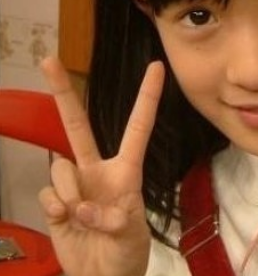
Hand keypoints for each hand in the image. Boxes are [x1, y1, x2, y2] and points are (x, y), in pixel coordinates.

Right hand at [38, 57, 163, 275]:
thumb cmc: (126, 252)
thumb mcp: (133, 235)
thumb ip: (114, 219)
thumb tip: (83, 207)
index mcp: (125, 169)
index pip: (138, 126)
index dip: (147, 97)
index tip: (156, 66)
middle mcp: (96, 169)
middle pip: (76, 126)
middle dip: (62, 92)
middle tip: (48, 59)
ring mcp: (73, 183)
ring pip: (61, 168)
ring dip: (72, 194)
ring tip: (84, 218)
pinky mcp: (54, 201)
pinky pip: (48, 194)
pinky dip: (58, 209)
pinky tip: (67, 221)